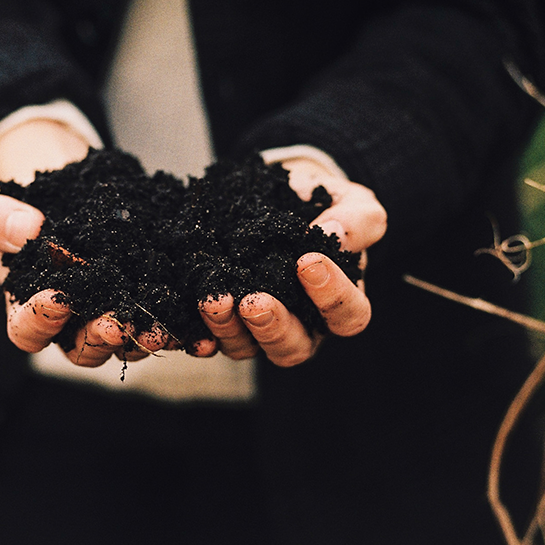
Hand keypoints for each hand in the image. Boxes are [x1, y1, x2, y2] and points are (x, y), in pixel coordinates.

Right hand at [0, 119, 169, 365]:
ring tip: (159, 327)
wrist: (66, 200)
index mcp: (30, 311)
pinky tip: (200, 332)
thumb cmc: (22, 212)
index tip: (57, 298)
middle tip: (115, 322)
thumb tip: (26, 227)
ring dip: (144, 338)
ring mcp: (112, 318)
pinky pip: (167, 326)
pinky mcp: (147, 306)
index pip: (28, 331)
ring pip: (129, 343)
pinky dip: (184, 331)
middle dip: (101, 336)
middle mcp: (72, 326)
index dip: (40, 320)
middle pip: (84, 347)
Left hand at [199, 156, 386, 367]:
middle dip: (273, 326)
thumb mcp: (352, 203)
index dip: (331, 297)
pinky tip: (189, 328)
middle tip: (254, 301)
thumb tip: (331, 234)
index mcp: (338, 303)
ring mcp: (258, 328)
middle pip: (295, 347)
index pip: (347, 316)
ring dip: (230, 328)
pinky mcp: (224, 321)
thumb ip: (356, 220)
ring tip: (214, 299)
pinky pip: (211, 339)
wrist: (280, 195)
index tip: (306, 261)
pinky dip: (199, 336)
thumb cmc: (322, 205)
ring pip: (249, 348)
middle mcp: (301, 325)